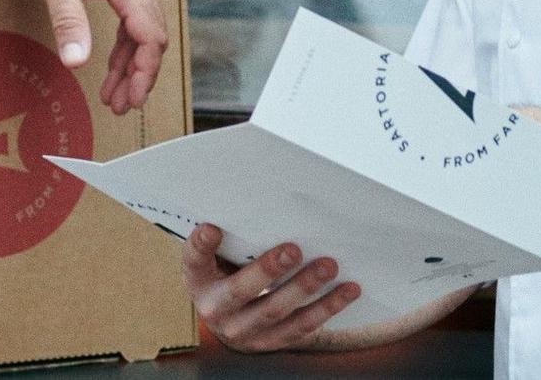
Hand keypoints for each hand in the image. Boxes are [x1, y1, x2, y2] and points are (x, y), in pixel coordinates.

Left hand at [15, 0, 166, 112]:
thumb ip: (68, 21)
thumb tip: (77, 62)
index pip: (151, 36)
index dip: (144, 72)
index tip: (130, 99)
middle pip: (152, 36)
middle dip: (139, 74)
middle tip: (120, 106)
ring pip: (142, 27)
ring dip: (130, 61)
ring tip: (113, 93)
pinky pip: (132, 13)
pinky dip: (124, 41)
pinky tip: (110, 59)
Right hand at [182, 224, 360, 352]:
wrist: (231, 320)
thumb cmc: (228, 274)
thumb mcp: (220, 256)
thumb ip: (233, 236)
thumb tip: (262, 200)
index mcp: (199, 279)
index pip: (193, 260)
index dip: (201, 245)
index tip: (212, 227)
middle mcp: (216, 309)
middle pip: (241, 291)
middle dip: (268, 270)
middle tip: (293, 249)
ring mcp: (244, 330)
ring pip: (276, 311)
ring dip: (305, 288)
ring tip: (328, 266)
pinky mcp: (271, 341)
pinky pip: (301, 326)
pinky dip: (327, 307)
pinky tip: (346, 290)